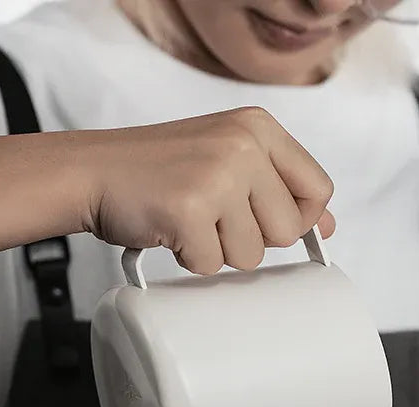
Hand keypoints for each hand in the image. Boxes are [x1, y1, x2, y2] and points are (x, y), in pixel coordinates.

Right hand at [82, 107, 334, 274]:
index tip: (268, 220)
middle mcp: (243, 146)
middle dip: (252, 238)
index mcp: (258, 128)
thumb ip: (280, 188)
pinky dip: (189, 259)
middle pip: (288, 230)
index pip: (319, 189)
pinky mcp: (189, 210)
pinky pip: (211, 266)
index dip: (300, 217)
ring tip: (188, 220)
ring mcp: (217, 177)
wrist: (90, 171)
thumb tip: (327, 225)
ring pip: (252, 255)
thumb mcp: (228, 160)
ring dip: (219, 250)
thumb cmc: (158, 170)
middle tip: (213, 215)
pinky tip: (170, 230)